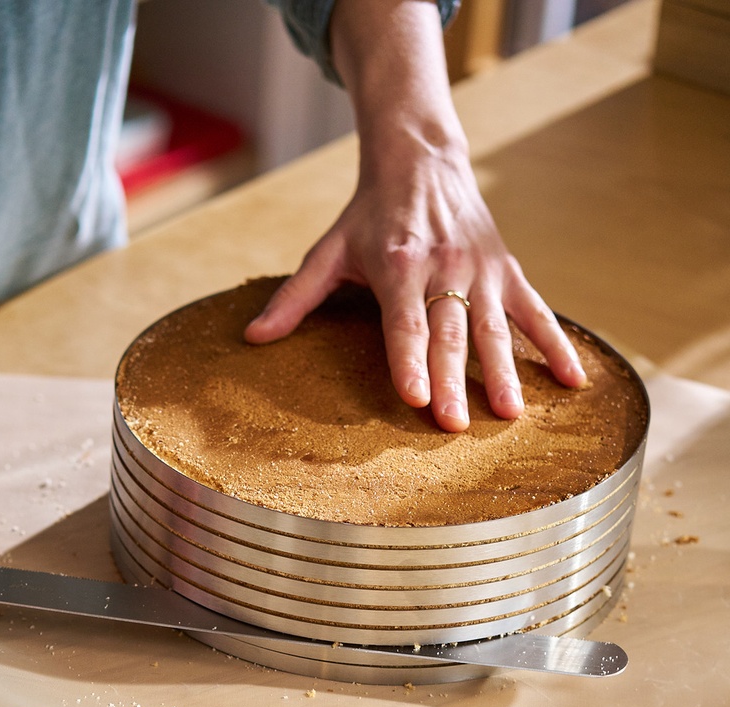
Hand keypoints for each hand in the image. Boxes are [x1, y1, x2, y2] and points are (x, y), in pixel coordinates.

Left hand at [244, 0, 585, 432]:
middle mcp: (444, 268)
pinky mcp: (508, 270)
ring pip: (495, 328)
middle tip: (456, 426)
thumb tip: (252, 338)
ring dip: (506, 372)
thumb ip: (294, 298)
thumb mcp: (327, 252)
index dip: (409, 361)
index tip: (414, 398)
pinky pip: (536, 310)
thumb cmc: (367, 215)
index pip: (404, 324)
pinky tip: (574, 380)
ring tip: (512, 415)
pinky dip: (557, 344)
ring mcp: (482, 270)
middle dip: (454, 381)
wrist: (421, 159)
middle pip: (449, 334)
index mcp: (398, 266)